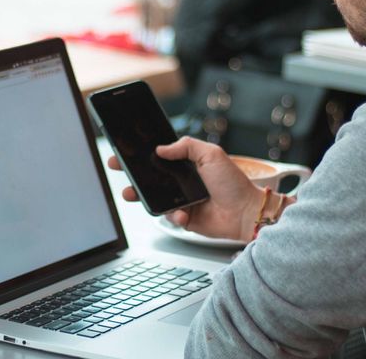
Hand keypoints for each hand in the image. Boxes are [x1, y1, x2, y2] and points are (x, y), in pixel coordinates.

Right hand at [107, 137, 263, 241]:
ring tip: (130, 193)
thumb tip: (161, 148)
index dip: (142, 154)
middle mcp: (183, 182)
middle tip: (118, 168)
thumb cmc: (233, 183)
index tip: (125, 151)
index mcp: (188, 164)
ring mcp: (183, 200)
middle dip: (133, 174)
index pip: (160, 157)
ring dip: (141, 196)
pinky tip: (184, 213)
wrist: (246, 212)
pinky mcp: (185, 218)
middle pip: (152, 177)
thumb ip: (186, 146)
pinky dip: (174, 215)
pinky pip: (170, 216)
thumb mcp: (212, 154)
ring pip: (155, 198)